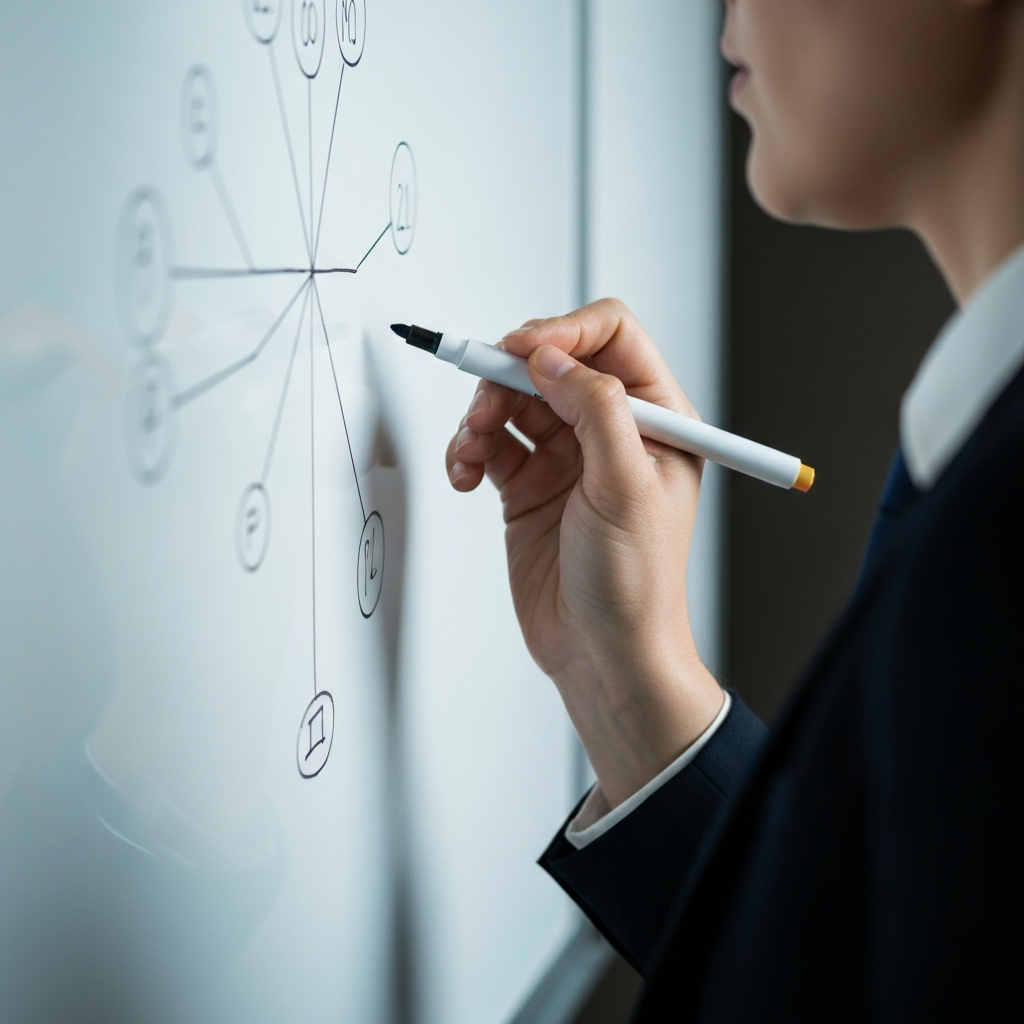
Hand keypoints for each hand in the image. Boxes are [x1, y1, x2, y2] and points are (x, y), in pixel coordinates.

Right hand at [445, 299, 723, 808]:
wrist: (601, 654)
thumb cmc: (635, 585)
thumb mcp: (627, 485)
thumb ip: (595, 408)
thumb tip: (554, 357)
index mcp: (655, 420)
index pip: (611, 338)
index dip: (565, 332)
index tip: (524, 351)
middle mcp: (610, 432)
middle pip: (549, 363)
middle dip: (509, 376)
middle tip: (486, 402)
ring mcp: (566, 458)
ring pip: (512, 400)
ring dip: (481, 413)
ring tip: (471, 447)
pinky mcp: (528, 485)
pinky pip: (489, 443)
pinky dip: (468, 448)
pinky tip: (464, 472)